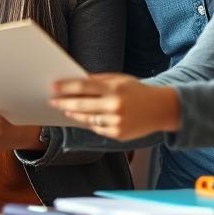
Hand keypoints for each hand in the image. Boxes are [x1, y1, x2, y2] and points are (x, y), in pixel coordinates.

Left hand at [50, 73, 180, 140]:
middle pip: (82, 105)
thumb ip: (99, 81)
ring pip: (88, 119)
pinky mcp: (118, 135)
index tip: (53, 86)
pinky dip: (89, 123)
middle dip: (64, 102)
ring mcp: (116, 122)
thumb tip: (75, 82)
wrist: (161, 109)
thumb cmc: (137, 91)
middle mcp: (115, 106)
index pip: (84, 86)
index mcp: (115, 89)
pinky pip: (97, 128)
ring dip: (74, 114)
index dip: (66, 87)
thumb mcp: (120, 80)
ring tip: (65, 109)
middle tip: (52, 101)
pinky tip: (80, 118)